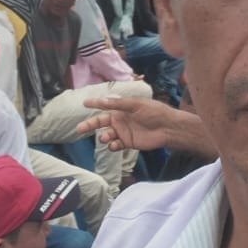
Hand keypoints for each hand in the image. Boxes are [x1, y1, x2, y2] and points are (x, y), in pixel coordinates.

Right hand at [79, 95, 215, 158]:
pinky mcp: (128, 143)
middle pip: (100, 123)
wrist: (168, 128)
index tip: (84, 103)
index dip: (94, 104)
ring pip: (107, 135)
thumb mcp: (136, 105)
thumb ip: (119, 104)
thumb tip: (102, 101)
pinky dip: (112, 146)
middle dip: (89, 125)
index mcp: (121, 108)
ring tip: (106, 137)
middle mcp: (120, 120)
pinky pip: (115, 145)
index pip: (104, 106)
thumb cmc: (154, 112)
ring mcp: (123, 132)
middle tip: (79, 129)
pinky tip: (114, 145)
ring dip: (104, 136)